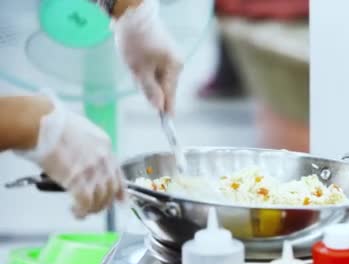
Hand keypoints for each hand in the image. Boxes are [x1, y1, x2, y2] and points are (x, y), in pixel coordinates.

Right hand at [19, 94, 124, 217]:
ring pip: (100, 198)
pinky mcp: (77, 179)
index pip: (118, 172)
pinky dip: (82, 211)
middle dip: (104, 202)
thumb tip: (84, 159)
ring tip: (84, 211)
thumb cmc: (52, 124)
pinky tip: (76, 212)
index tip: (121, 200)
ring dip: (93, 208)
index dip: (120, 190)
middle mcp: (103, 158)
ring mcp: (91, 169)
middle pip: (111, 188)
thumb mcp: (80, 132)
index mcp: (104, 145)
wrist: (40, 124)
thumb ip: (87, 147)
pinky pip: (85, 202)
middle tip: (95, 208)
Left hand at [113, 0, 181, 114]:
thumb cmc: (135, 42)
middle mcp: (177, 64)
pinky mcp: (164, 54)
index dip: (167, 109)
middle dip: (150, 89)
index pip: (171, 95)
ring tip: (135, 65)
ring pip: (159, 79)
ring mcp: (171, 58)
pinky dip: (147, 70)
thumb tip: (159, 108)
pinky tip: (138, 61)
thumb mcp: (139, 69)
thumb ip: (150, 90)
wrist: (132, 15)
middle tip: (136, 78)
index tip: (168, 123)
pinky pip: (156, 70)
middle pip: (164, 87)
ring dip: (146, 79)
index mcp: (174, 68)